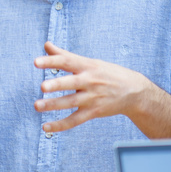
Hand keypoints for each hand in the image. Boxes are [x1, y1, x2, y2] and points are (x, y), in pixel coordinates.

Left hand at [33, 41, 147, 131]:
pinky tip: (46, 127)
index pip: (67, 61)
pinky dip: (61, 125)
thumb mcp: (90, 62)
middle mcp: (90, 81)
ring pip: (70, 102)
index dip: (51, 61)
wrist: (134, 90)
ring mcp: (92, 98)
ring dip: (53, 105)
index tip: (36, 62)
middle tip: (43, 86)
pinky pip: (75, 120)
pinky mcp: (94, 112)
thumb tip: (46, 45)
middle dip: (57, 84)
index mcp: (87, 66)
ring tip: (37, 106)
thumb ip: (65, 55)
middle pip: (71, 83)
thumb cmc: (107, 73)